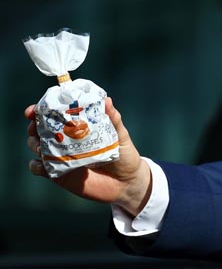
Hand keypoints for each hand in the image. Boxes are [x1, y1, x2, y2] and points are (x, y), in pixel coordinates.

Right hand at [25, 97, 152, 216]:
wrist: (126, 182)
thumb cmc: (124, 154)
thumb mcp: (120, 135)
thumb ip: (113, 119)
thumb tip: (107, 100)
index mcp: (78, 126)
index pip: (55, 114)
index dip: (41, 110)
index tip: (34, 110)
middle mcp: (66, 140)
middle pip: (40, 129)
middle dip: (33, 126)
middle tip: (35, 126)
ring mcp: (61, 156)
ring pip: (37, 146)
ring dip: (34, 144)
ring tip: (41, 145)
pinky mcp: (59, 173)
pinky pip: (40, 168)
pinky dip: (36, 165)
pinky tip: (42, 164)